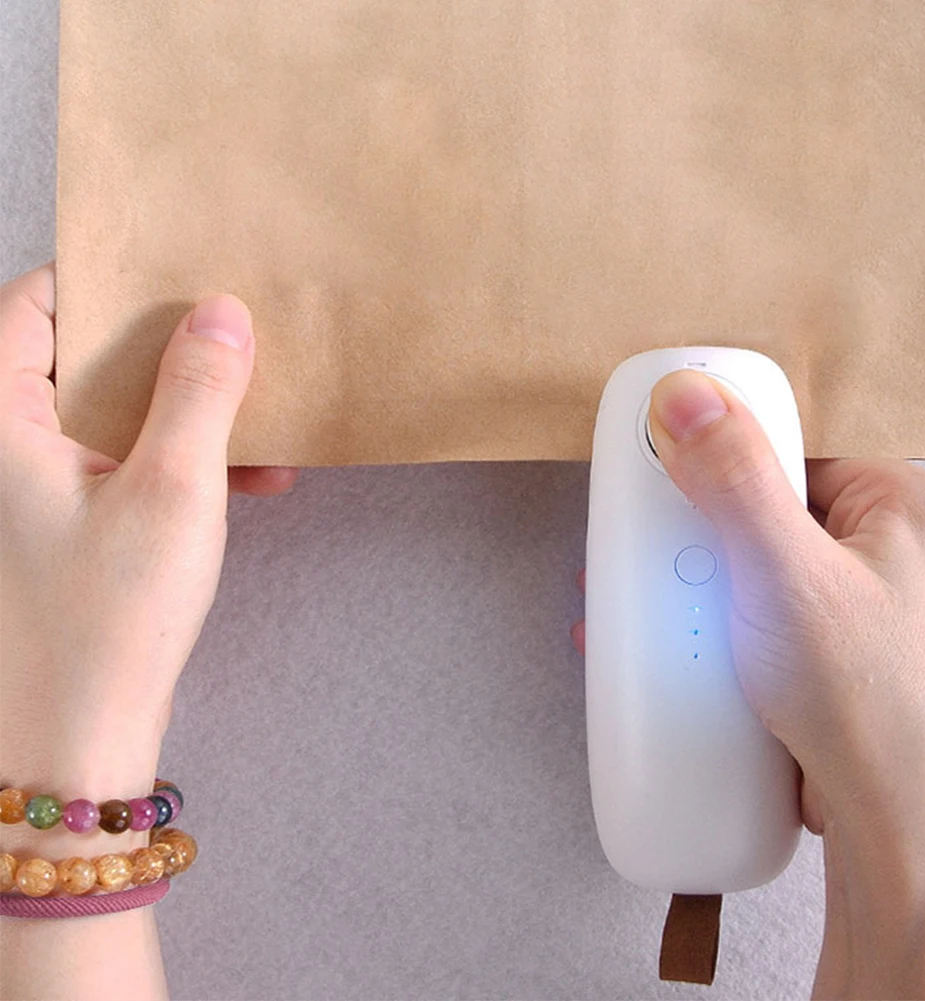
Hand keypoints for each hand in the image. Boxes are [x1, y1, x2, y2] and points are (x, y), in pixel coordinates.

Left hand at [0, 264, 295, 848]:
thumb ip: (199, 392)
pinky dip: (181, 463)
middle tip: (233, 343)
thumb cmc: (109, 618)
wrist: (78, 739)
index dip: (105, 281)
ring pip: (111, 414)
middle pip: (79, 358)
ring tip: (263, 426)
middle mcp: (3, 449)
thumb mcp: (173, 490)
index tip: (175, 276)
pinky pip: (123, 463)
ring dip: (187, 414)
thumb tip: (221, 312)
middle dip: (167, 353)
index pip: (33, 306)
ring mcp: (34, 490)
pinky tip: (249, 481)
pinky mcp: (66, 524)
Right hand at [572, 369, 924, 999]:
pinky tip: (709, 660)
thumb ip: (732, 479)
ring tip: (672, 623)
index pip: (795, 457)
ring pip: (773, 580)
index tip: (672, 501)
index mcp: (915, 510)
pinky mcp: (860, 667)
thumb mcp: (783, 575)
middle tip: (662, 573)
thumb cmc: (877, 713)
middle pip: (775, 522)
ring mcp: (887, 617)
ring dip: (713, 600)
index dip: (722, 477)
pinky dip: (738, 639)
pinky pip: (781, 629)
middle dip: (704, 551)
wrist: (909, 845)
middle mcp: (912, 557)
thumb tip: (690, 394)